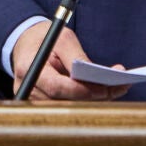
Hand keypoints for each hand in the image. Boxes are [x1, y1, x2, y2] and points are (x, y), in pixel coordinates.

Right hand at [11, 21, 128, 101]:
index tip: (104, 88)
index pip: (56, 87)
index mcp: (29, 69)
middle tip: (120, 87)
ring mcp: (34, 101)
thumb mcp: (62, 39)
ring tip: (118, 87)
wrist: (26, 42)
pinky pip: (68, 106)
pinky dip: (87, 100)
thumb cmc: (44, 37)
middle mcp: (28, 90)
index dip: (81, 90)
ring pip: (69, 107)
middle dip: (94, 96)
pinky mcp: (44, 105)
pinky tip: (105, 91)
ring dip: (94, 99)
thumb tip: (97, 73)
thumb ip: (77, 57)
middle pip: (65, 102)